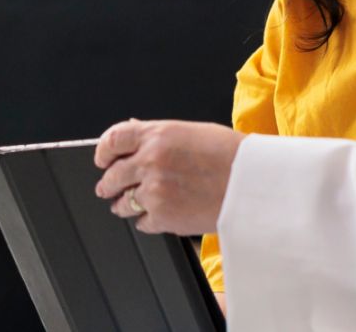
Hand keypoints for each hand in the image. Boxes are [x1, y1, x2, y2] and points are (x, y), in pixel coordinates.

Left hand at [92, 119, 246, 234]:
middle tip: (108, 188)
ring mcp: (154, 191)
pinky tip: (156, 215)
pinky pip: (141, 222)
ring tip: (127, 205)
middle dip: (108, 183)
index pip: (112, 140)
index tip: (102, 159)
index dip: (102, 152)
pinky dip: (146, 221)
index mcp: (157, 136)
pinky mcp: (163, 217)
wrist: (253, 184)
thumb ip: (157, 135)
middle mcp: (150, 162)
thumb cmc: (231, 156)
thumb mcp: (191, 132)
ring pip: (121, 203)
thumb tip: (133, 135)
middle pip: (111, 175)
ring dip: (122, 204)